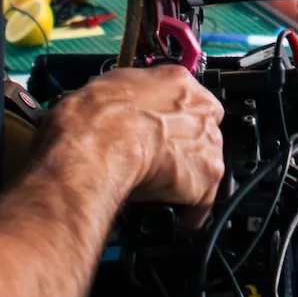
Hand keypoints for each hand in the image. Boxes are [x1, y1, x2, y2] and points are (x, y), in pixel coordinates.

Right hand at [47, 66, 224, 225]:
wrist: (95, 146)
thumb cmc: (89, 119)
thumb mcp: (106, 89)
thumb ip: (127, 97)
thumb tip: (115, 109)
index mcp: (175, 80)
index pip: (188, 99)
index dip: (174, 120)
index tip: (164, 132)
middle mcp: (199, 106)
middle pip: (203, 130)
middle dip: (184, 148)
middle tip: (160, 162)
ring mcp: (207, 140)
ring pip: (206, 162)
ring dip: (188, 177)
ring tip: (163, 190)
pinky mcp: (207, 173)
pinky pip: (204, 199)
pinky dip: (190, 211)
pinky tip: (175, 216)